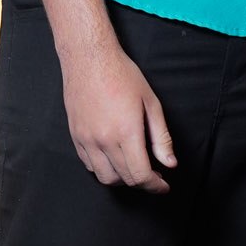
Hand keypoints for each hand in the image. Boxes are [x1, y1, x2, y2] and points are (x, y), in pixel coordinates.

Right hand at [58, 37, 176, 192]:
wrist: (89, 59)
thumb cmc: (123, 75)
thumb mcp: (151, 103)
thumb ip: (161, 137)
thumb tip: (170, 163)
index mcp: (126, 132)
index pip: (141, 175)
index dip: (155, 186)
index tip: (163, 186)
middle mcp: (104, 140)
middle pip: (125, 179)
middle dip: (143, 183)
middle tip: (155, 175)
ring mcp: (87, 140)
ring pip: (105, 177)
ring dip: (123, 179)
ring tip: (134, 167)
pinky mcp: (76, 137)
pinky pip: (90, 165)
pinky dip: (104, 168)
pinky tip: (115, 158)